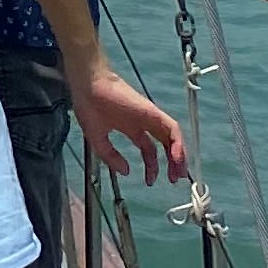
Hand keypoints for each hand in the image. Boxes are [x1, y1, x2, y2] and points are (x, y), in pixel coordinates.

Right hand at [67, 56, 187, 185]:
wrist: (88, 85)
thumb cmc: (88, 106)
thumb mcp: (97, 139)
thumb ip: (111, 156)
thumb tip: (125, 172)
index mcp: (130, 127)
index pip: (148, 149)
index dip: (152, 167)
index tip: (150, 181)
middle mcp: (143, 123)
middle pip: (164, 144)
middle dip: (171, 163)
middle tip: (173, 179)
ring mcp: (149, 116)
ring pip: (172, 137)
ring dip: (179, 156)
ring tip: (178, 173)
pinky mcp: (153, 112)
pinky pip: (172, 128)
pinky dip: (178, 143)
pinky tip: (176, 157)